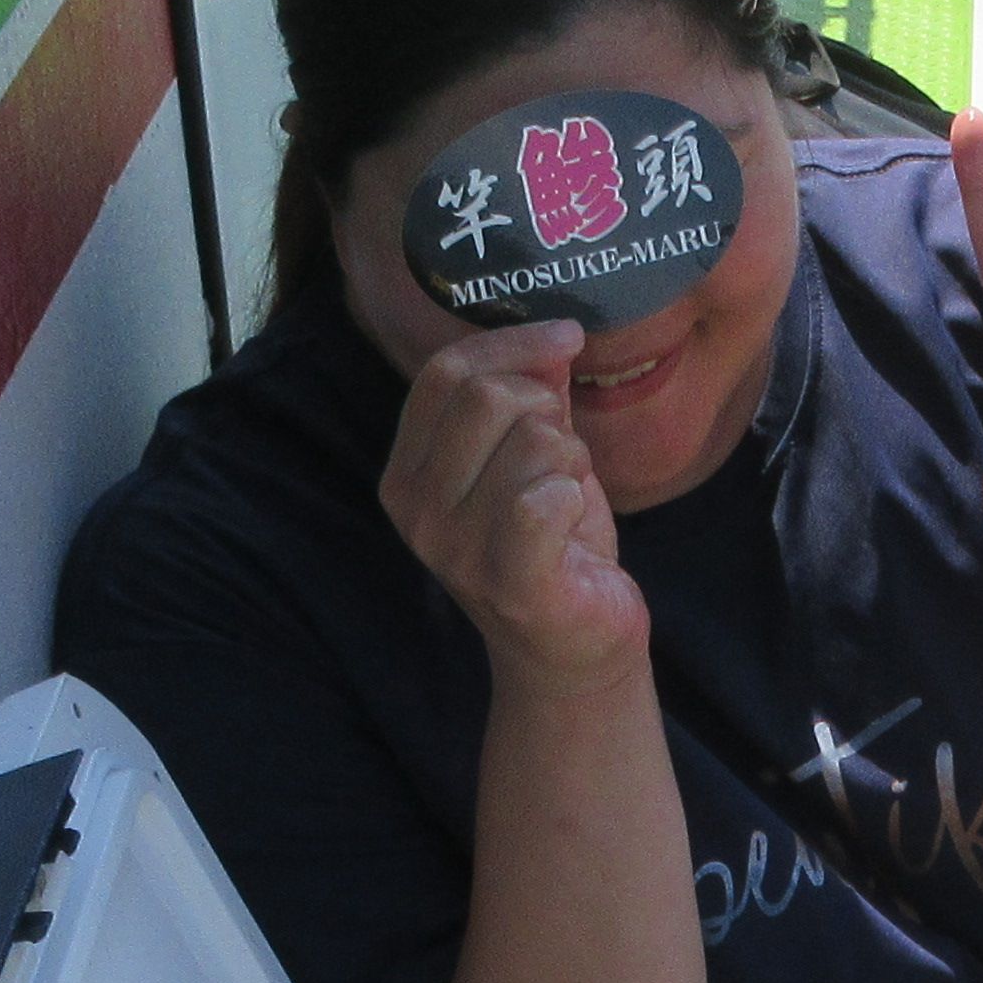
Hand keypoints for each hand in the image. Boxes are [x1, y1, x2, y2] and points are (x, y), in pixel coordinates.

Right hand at [377, 321, 645, 690]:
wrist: (575, 645)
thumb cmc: (552, 545)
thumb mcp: (535, 454)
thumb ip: (533, 393)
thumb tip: (551, 337)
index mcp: (408, 474)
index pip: (444, 375)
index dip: (510, 343)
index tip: (565, 337)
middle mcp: (417, 513)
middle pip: (486, 398)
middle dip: (546, 408)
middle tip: (563, 454)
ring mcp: (456, 552)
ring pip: (532, 442)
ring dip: (571, 460)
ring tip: (567, 501)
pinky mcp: (509, 583)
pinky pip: (545, 499)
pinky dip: (575, 496)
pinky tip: (573, 524)